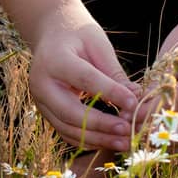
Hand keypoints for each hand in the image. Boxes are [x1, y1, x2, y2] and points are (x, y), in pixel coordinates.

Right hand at [27, 7, 140, 152]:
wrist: (52, 35)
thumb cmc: (78, 35)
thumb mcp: (98, 45)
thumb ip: (114, 73)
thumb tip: (136, 98)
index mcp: (54, 60)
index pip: (84, 79)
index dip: (110, 93)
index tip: (134, 103)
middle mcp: (41, 84)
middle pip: (71, 112)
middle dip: (101, 125)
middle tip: (128, 130)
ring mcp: (41, 102)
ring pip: (68, 129)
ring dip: (98, 138)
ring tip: (125, 142)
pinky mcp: (46, 113)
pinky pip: (67, 132)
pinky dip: (89, 140)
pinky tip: (110, 141)